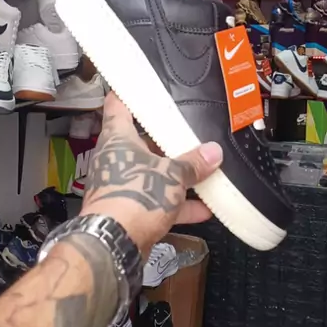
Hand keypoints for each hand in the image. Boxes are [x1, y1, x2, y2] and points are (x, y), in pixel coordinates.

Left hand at [81, 92, 222, 258]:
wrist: (113, 243)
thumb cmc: (134, 197)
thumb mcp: (172, 175)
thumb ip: (193, 164)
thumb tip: (213, 152)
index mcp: (118, 138)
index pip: (117, 104)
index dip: (128, 92)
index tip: (142, 83)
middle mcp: (116, 158)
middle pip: (142, 142)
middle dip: (167, 141)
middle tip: (190, 131)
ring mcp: (122, 185)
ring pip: (152, 173)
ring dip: (177, 176)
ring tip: (205, 172)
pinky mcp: (130, 210)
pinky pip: (157, 201)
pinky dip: (178, 205)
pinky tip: (204, 209)